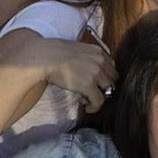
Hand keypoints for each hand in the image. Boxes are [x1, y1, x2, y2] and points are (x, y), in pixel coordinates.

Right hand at [0, 34, 115, 112]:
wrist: (44, 57)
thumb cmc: (54, 53)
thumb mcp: (76, 50)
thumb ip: (86, 58)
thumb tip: (85, 71)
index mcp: (98, 52)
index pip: (111, 67)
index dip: (103, 76)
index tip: (94, 82)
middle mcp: (100, 61)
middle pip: (112, 79)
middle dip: (102, 87)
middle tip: (90, 91)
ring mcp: (96, 73)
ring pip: (107, 90)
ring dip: (97, 96)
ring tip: (85, 98)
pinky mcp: (89, 86)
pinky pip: (99, 101)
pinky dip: (94, 107)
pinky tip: (86, 107)